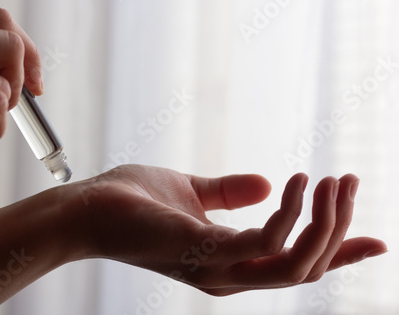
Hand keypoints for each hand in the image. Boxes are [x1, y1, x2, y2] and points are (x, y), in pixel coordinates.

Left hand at [71, 165, 386, 294]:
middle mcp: (229, 275)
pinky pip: (266, 241)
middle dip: (337, 228)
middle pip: (305, 266)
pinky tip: (294, 180)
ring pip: (296, 262)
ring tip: (333, 180)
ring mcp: (217, 269)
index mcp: (228, 262)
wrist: (87, 208)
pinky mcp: (203, 251)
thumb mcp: (192, 193)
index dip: (338, 253)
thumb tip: (270, 184)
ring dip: (324, 222)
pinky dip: (289, 212)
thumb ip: (229, 194)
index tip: (375, 238)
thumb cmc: (134, 202)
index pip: (294, 264)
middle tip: (348, 182)